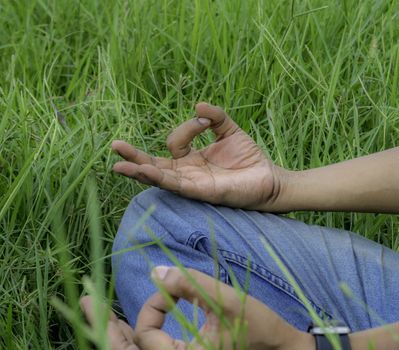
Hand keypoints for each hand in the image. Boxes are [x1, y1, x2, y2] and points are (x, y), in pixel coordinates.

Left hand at [80, 267, 314, 349]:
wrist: (279, 346)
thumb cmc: (258, 325)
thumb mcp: (226, 302)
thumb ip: (191, 285)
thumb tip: (156, 271)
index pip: (147, 338)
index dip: (153, 307)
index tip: (173, 288)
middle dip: (104, 328)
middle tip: (84, 301)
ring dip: (114, 332)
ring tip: (94, 310)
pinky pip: (150, 349)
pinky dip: (134, 336)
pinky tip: (122, 322)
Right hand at [112, 103, 289, 210]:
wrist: (269, 178)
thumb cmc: (248, 158)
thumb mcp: (229, 130)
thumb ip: (215, 116)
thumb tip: (198, 105)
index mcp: (190, 159)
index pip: (174, 142)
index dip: (187, 127)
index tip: (205, 121)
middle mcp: (186, 173)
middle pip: (153, 164)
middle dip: (133, 157)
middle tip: (114, 146)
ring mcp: (192, 184)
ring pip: (159, 178)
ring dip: (140, 171)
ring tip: (119, 166)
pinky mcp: (201, 192)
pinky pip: (177, 185)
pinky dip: (161, 178)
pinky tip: (146, 171)